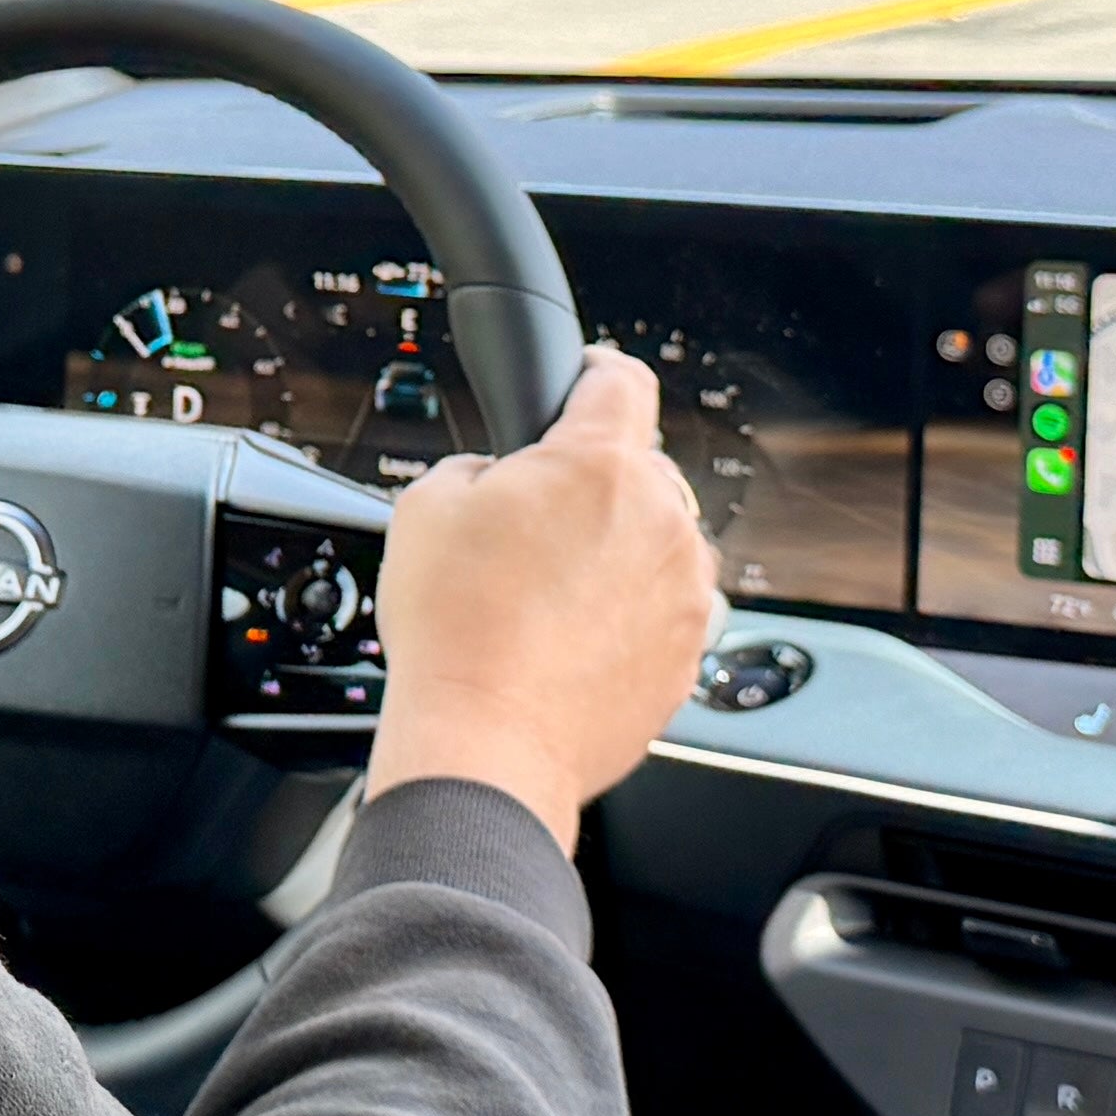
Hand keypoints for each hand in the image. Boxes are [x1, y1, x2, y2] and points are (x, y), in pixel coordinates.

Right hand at [359, 343, 718, 855]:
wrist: (487, 744)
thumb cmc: (454, 629)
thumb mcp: (427, 505)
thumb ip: (477, 466)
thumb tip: (498, 478)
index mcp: (601, 466)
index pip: (621, 383)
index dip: (595, 371)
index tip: (585, 380)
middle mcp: (662, 521)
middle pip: (640, 470)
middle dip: (591, 484)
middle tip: (530, 527)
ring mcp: (684, 592)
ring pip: (657, 542)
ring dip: (615, 550)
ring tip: (547, 596)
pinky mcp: (687, 654)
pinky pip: (662, 608)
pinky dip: (627, 613)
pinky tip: (569, 639)